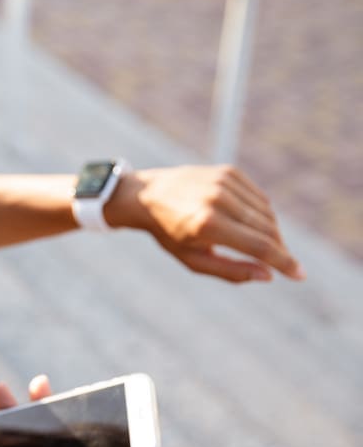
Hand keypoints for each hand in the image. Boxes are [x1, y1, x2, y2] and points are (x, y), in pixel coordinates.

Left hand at [108, 165, 305, 282]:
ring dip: (271, 232)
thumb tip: (269, 275)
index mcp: (208, 225)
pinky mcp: (228, 171)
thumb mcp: (194, 260)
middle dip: (279, 249)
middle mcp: (218, 200)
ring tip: (263, 246)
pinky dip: (262, 213)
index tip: (299, 275)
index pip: (259, 246)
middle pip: (267, 229)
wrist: (146, 195)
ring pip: (266, 213)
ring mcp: (224, 182)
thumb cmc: (168, 233)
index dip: (284, 262)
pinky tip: (252, 224)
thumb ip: (232, 271)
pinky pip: (258, 197)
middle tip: (281, 263)